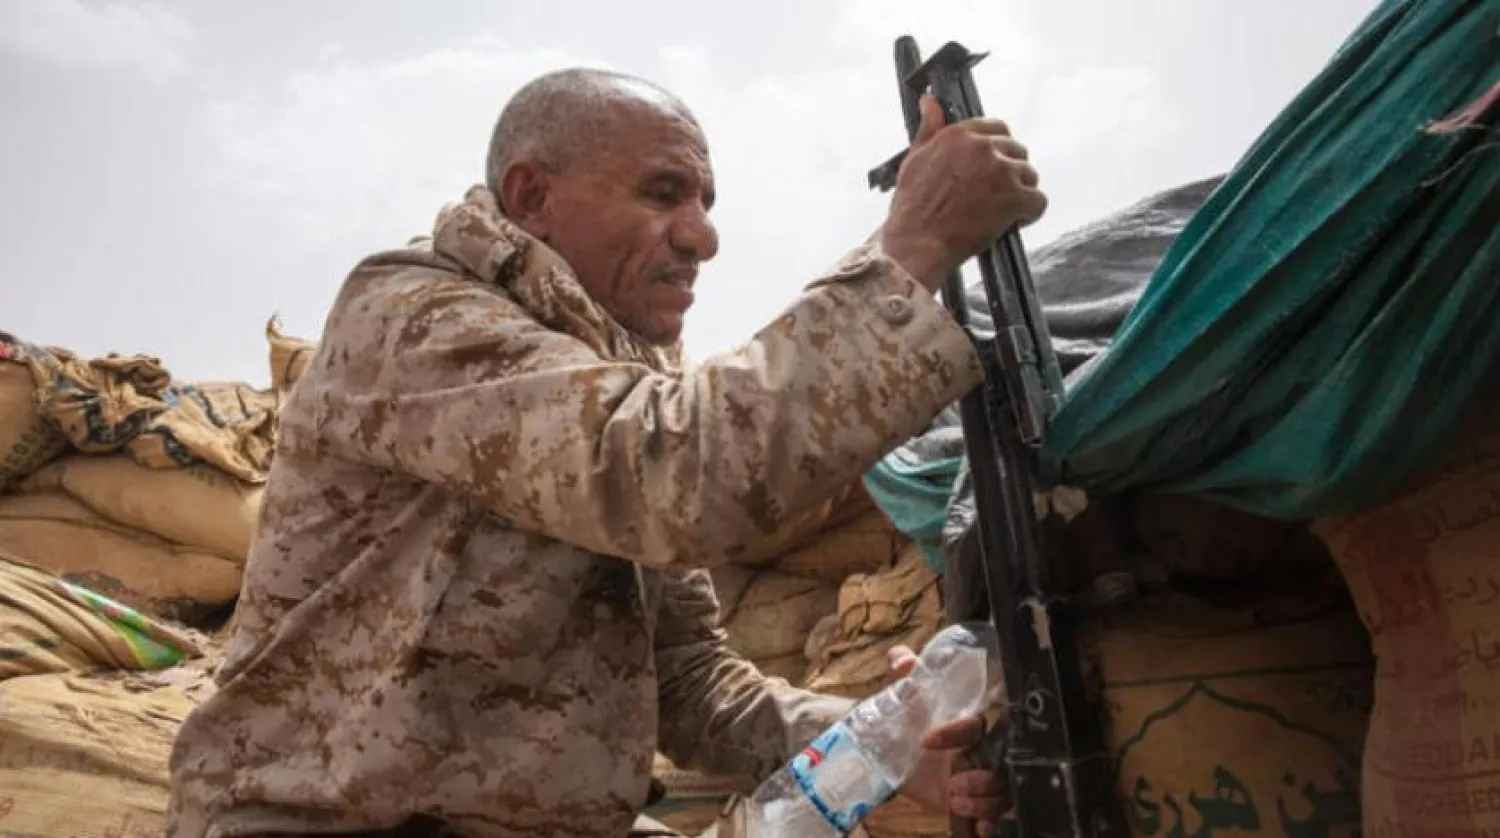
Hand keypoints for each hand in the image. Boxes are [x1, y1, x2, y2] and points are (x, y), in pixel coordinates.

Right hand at [881, 93, 1046, 290]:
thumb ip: (928, 129)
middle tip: (994, 195)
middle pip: (1017, 152)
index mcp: (960, 135)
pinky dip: (1029, 214)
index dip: (998, 150)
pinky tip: (1014, 222)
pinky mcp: (1015, 198)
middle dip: (1009, 173)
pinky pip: (1038, 201)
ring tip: (1001, 211)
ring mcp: (1002, 172)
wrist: (917, 245)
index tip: (992, 168)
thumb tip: (930, 102)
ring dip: (1020, 193)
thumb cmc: (912, 209)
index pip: (997, 129)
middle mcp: (983, 148)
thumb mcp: (914, 160)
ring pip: (1029, 176)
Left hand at [887, 645, 1011, 833]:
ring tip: (955, 800)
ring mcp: (986, 777)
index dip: (957, 732)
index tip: (927, 739)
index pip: (977, 724)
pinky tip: (980, 828)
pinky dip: (992, 821)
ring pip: (1005, 791)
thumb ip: (902, 668)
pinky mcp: (981, 801)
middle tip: (954, 784)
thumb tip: (903, 660)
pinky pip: (1002, 813)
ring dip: (984, 802)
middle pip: (1005, 763)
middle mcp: (985, 750)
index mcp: (969, 724)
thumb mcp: (904, 697)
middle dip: (986, 778)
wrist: (902, 760)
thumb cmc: (910, 720)